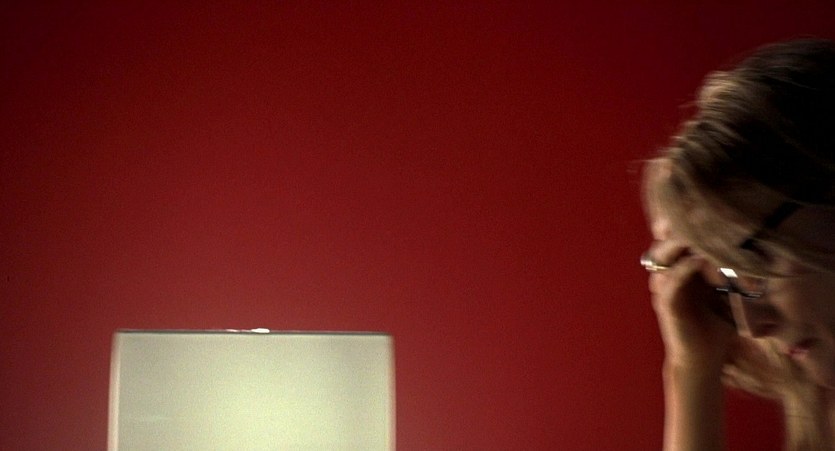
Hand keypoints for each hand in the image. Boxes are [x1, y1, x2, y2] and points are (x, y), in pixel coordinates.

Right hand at [646, 217, 736, 372]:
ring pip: (663, 255)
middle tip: (699, 214)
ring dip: (682, 244)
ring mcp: (663, 288)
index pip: (672, 235)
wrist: (702, 358)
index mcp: (677, 268)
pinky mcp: (666, 304)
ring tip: (701, 235)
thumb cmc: (715, 325)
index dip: (682, 220)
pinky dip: (684, 269)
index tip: (700, 207)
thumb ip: (724, 268)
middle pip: (663, 239)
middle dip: (679, 226)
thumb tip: (744, 244)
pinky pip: (671, 280)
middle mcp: (665, 274)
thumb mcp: (723, 289)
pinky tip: (700, 261)